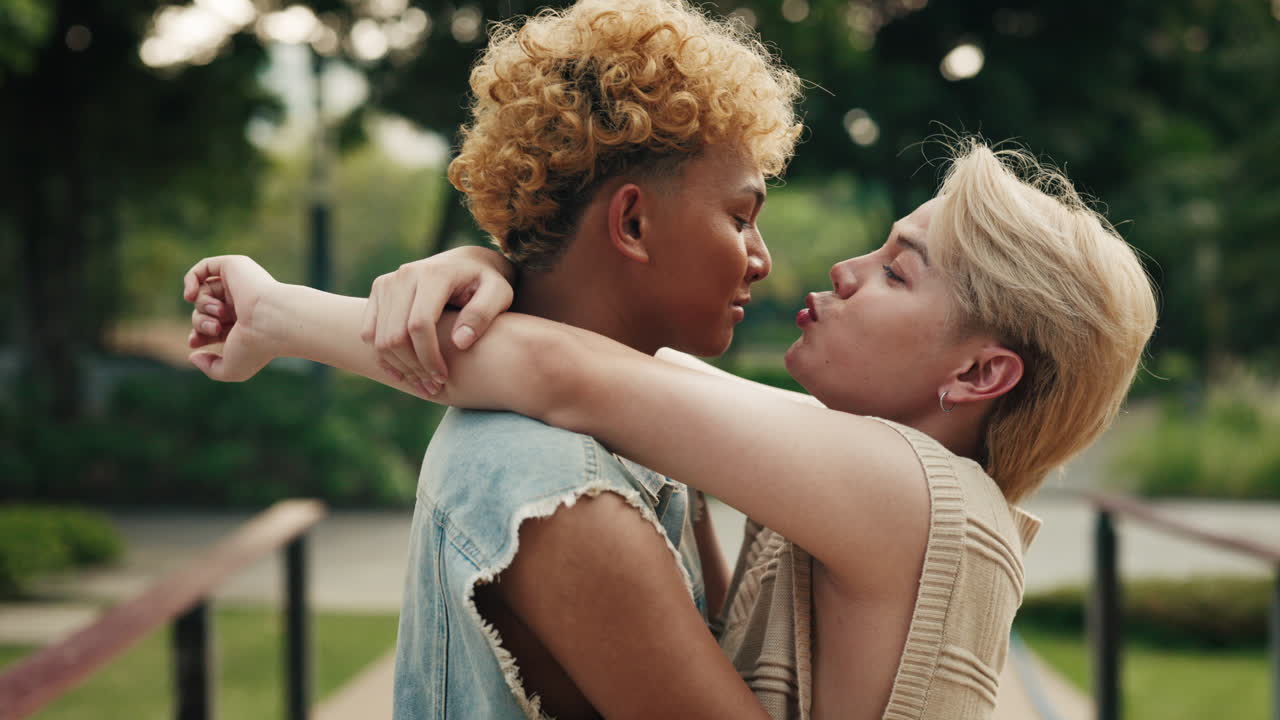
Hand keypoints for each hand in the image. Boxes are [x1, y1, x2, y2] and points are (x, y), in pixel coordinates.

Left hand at [183, 255, 281, 381]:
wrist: (271, 321)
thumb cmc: (256, 347)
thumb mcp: (231, 370)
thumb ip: (210, 369)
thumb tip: (193, 355)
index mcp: (243, 323)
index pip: (212, 326)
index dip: (198, 333)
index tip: (195, 342)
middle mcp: (241, 303)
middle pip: (203, 311)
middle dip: (200, 322)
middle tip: (213, 328)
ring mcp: (238, 284)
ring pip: (202, 293)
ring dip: (202, 307)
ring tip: (219, 313)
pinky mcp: (235, 266)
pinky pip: (204, 267)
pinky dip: (191, 280)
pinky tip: (190, 295)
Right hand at [361, 245, 514, 392]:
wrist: (467, 263)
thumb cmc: (486, 283)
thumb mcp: (499, 294)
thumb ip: (483, 314)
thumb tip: (460, 342)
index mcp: (435, 275)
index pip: (419, 324)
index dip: (428, 357)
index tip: (443, 377)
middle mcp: (405, 275)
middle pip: (395, 334)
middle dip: (413, 367)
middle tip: (433, 387)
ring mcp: (388, 282)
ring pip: (379, 338)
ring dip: (398, 367)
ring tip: (422, 384)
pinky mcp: (379, 291)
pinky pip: (369, 332)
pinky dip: (383, 357)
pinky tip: (404, 373)